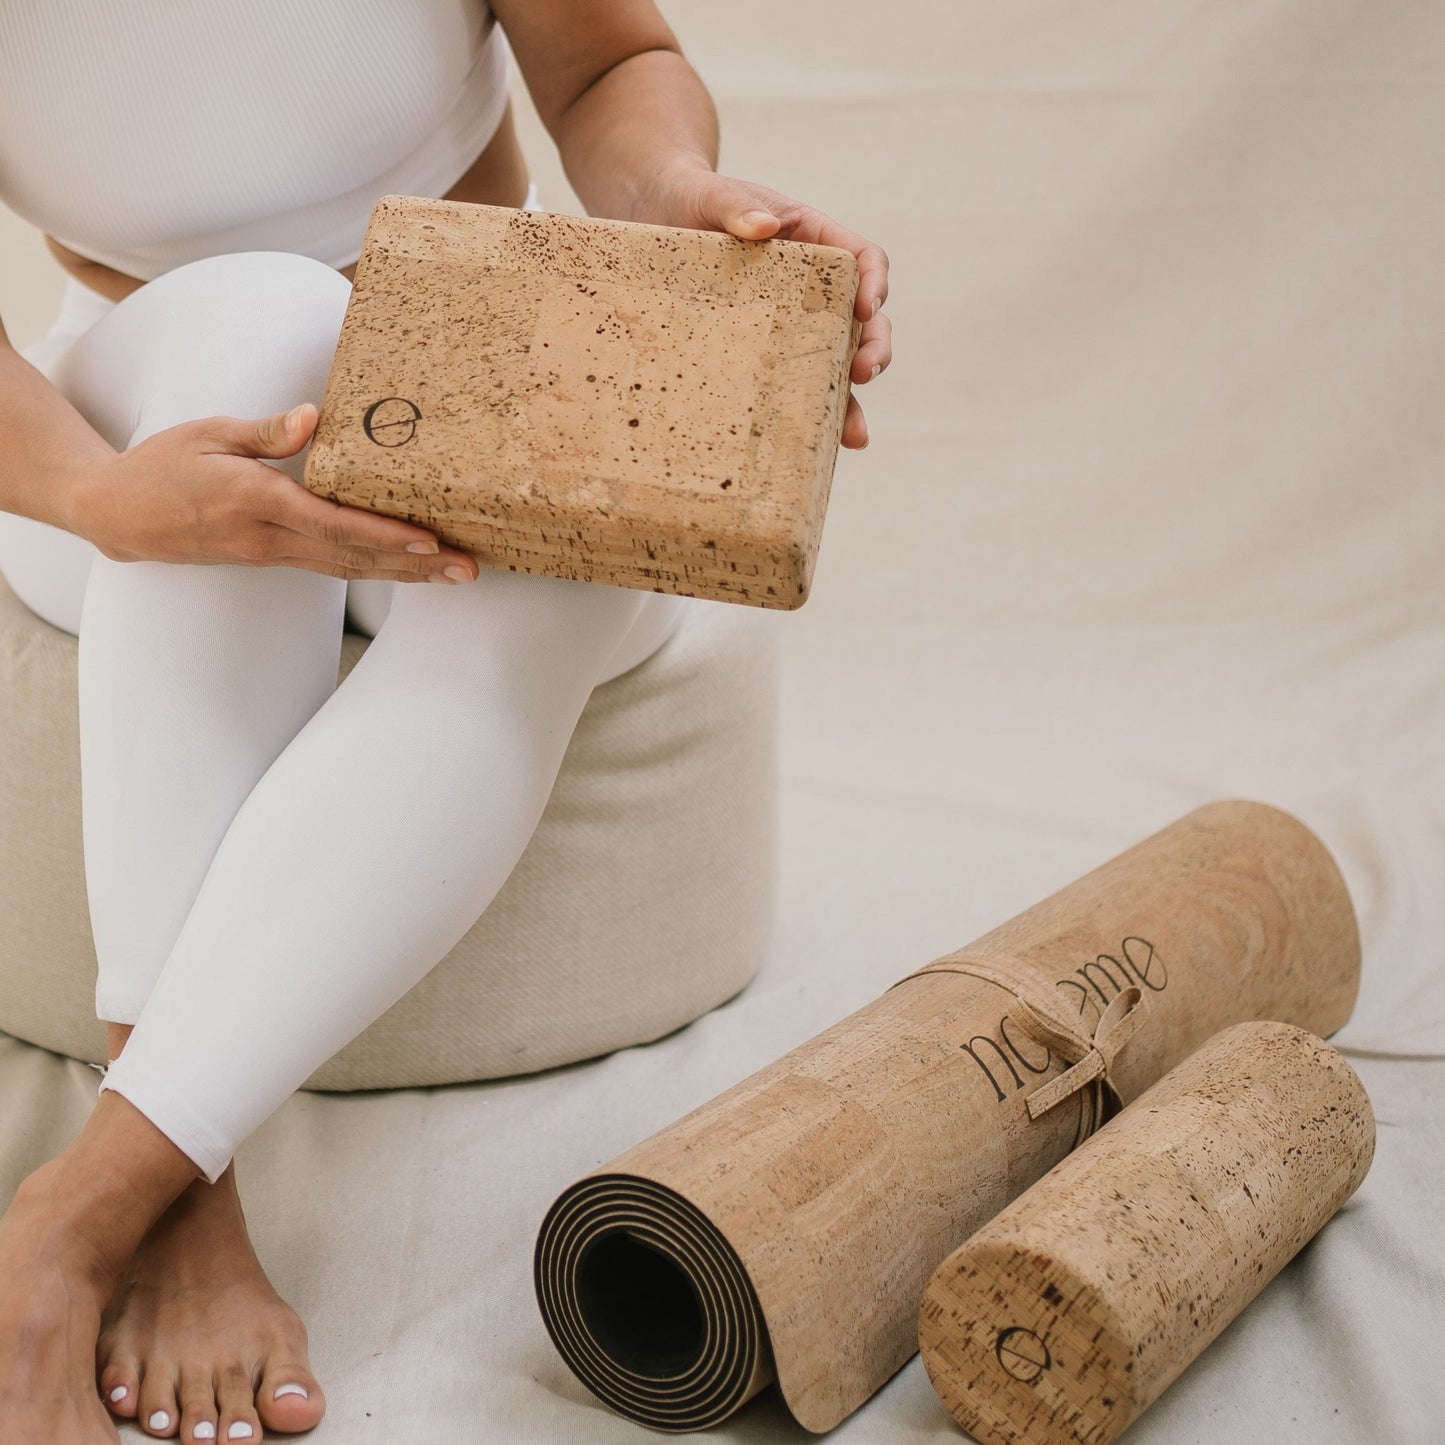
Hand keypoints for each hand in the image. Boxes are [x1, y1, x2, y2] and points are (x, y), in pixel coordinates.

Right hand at [70, 404, 478, 581]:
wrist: (117, 515)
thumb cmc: (162, 464)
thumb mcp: (208, 434)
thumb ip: (265, 431)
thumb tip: (311, 417)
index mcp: (255, 501)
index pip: (331, 522)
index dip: (382, 533)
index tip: (427, 539)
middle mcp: (269, 537)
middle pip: (355, 555)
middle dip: (416, 564)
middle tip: (468, 570)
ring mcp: (272, 555)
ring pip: (350, 567)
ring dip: (406, 574)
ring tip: (455, 576)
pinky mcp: (272, 561)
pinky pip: (333, 566)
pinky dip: (376, 568)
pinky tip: (409, 570)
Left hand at [635, 164, 890, 448]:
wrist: (650, 216)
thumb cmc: (687, 197)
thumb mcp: (709, 195)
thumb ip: (735, 206)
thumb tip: (767, 225)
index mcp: (812, 238)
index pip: (862, 258)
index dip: (874, 283)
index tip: (867, 308)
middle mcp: (811, 284)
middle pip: (862, 317)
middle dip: (873, 346)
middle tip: (866, 371)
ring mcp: (791, 320)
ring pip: (836, 359)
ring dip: (851, 397)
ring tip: (853, 435)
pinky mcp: (765, 349)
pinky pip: (796, 382)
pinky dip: (814, 412)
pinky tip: (825, 445)